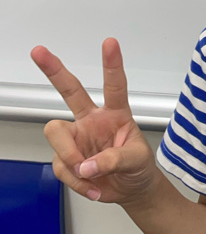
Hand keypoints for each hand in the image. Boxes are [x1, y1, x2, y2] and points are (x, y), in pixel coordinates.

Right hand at [30, 38, 156, 204]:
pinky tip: (91, 187)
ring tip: (91, 174)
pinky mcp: (66, 159)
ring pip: (56, 134)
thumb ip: (115, 160)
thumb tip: (87, 165)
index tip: (110, 43)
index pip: (114, 86)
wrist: (131, 190)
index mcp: (115, 114)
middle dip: (54, 71)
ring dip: (71, 157)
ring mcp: (76, 138)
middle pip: (70, 91)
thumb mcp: (137, 160)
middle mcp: (92, 120)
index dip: (112, 65)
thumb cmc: (138, 167)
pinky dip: (76, 182)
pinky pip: (61, 167)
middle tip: (39, 51)